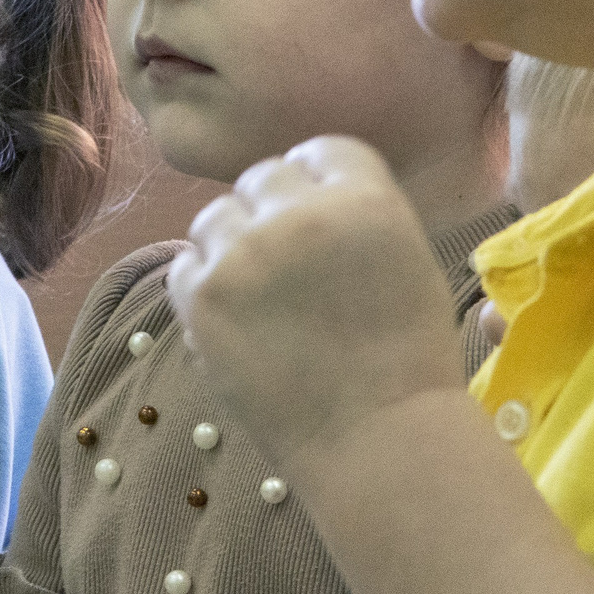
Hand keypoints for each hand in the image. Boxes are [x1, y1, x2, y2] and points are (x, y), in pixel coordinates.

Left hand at [167, 136, 469, 476]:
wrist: (380, 441)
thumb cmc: (408, 362)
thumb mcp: (408, 260)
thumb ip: (356, 216)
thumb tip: (305, 196)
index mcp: (366, 198)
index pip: (321, 151)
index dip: (318, 182)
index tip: (317, 218)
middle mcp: (301, 213)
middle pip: (264, 177)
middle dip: (272, 212)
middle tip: (287, 268)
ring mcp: (245, 252)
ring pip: (216, 217)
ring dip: (232, 246)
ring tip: (259, 298)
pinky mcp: (202, 297)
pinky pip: (184, 267)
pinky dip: (202, 288)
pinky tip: (234, 322)